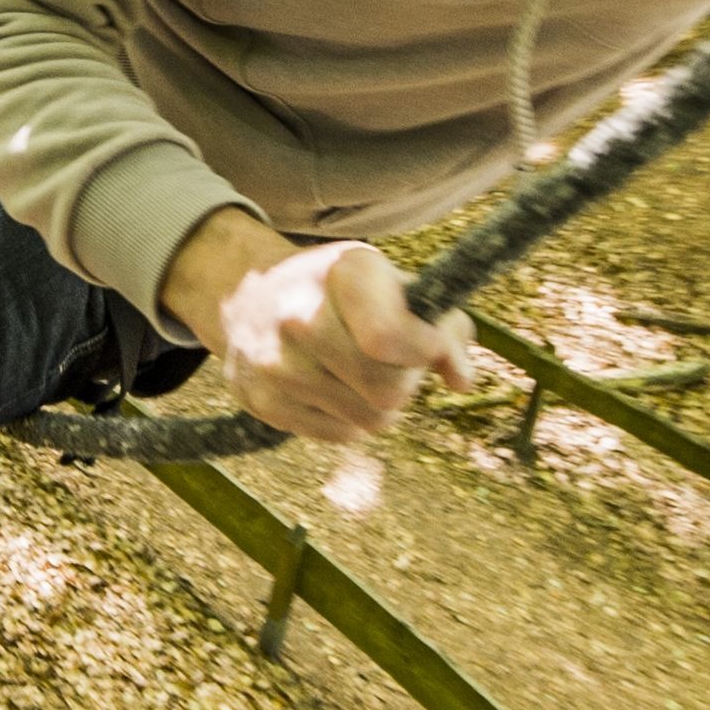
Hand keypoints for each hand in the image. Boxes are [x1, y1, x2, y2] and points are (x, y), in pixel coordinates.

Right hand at [156, 210, 473, 444]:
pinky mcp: (260, 401)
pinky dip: (351, 417)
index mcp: (340, 274)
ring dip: (382, 403)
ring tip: (364, 372)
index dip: (429, 352)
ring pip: (370, 419)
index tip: (436, 350)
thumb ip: (436, 319)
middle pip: (388, 390)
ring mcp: (274, 364)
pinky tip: (335, 386)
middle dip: (407, 381)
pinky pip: (341, 435)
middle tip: (398, 362)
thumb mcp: (386, 279)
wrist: (246, 293)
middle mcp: (298, 318)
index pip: (391, 339)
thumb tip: (463, 380)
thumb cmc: (336, 287)